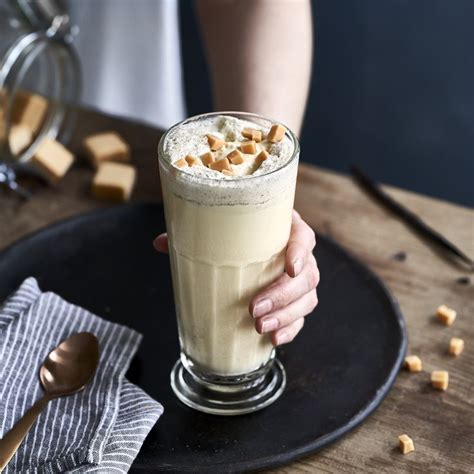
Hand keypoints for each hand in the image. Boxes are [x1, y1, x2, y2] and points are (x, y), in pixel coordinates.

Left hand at [153, 210, 318, 345]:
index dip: (300, 251)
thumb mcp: (220, 232)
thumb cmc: (238, 237)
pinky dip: (290, 329)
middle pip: (307, 275)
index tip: (289, 267)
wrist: (251, 247)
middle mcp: (298, 256)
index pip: (303, 237)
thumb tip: (161, 244)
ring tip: (259, 327)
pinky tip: (274, 339)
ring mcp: (300, 281)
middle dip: (282, 295)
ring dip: (286, 316)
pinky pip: (302, 318)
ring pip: (307, 299)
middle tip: (254, 308)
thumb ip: (194, 235)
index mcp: (285, 231)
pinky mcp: (296, 302)